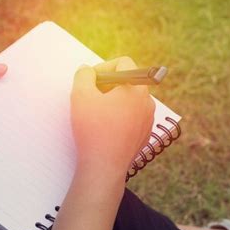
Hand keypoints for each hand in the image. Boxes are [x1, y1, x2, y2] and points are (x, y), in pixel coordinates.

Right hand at [70, 57, 154, 178]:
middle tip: (90, 94)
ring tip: (96, 112)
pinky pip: (132, 117)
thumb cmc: (93, 129)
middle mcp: (147, 101)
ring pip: (130, 100)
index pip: (123, 63)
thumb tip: (88, 71)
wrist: (104, 166)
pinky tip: (104, 128)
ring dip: (113, 101)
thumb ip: (83, 75)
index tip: (90, 80)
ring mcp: (148, 119)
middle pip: (128, 81)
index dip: (103, 67)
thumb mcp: (81, 95)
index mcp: (136, 87)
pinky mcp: (145, 135)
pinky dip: (119, 117)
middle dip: (108, 84)